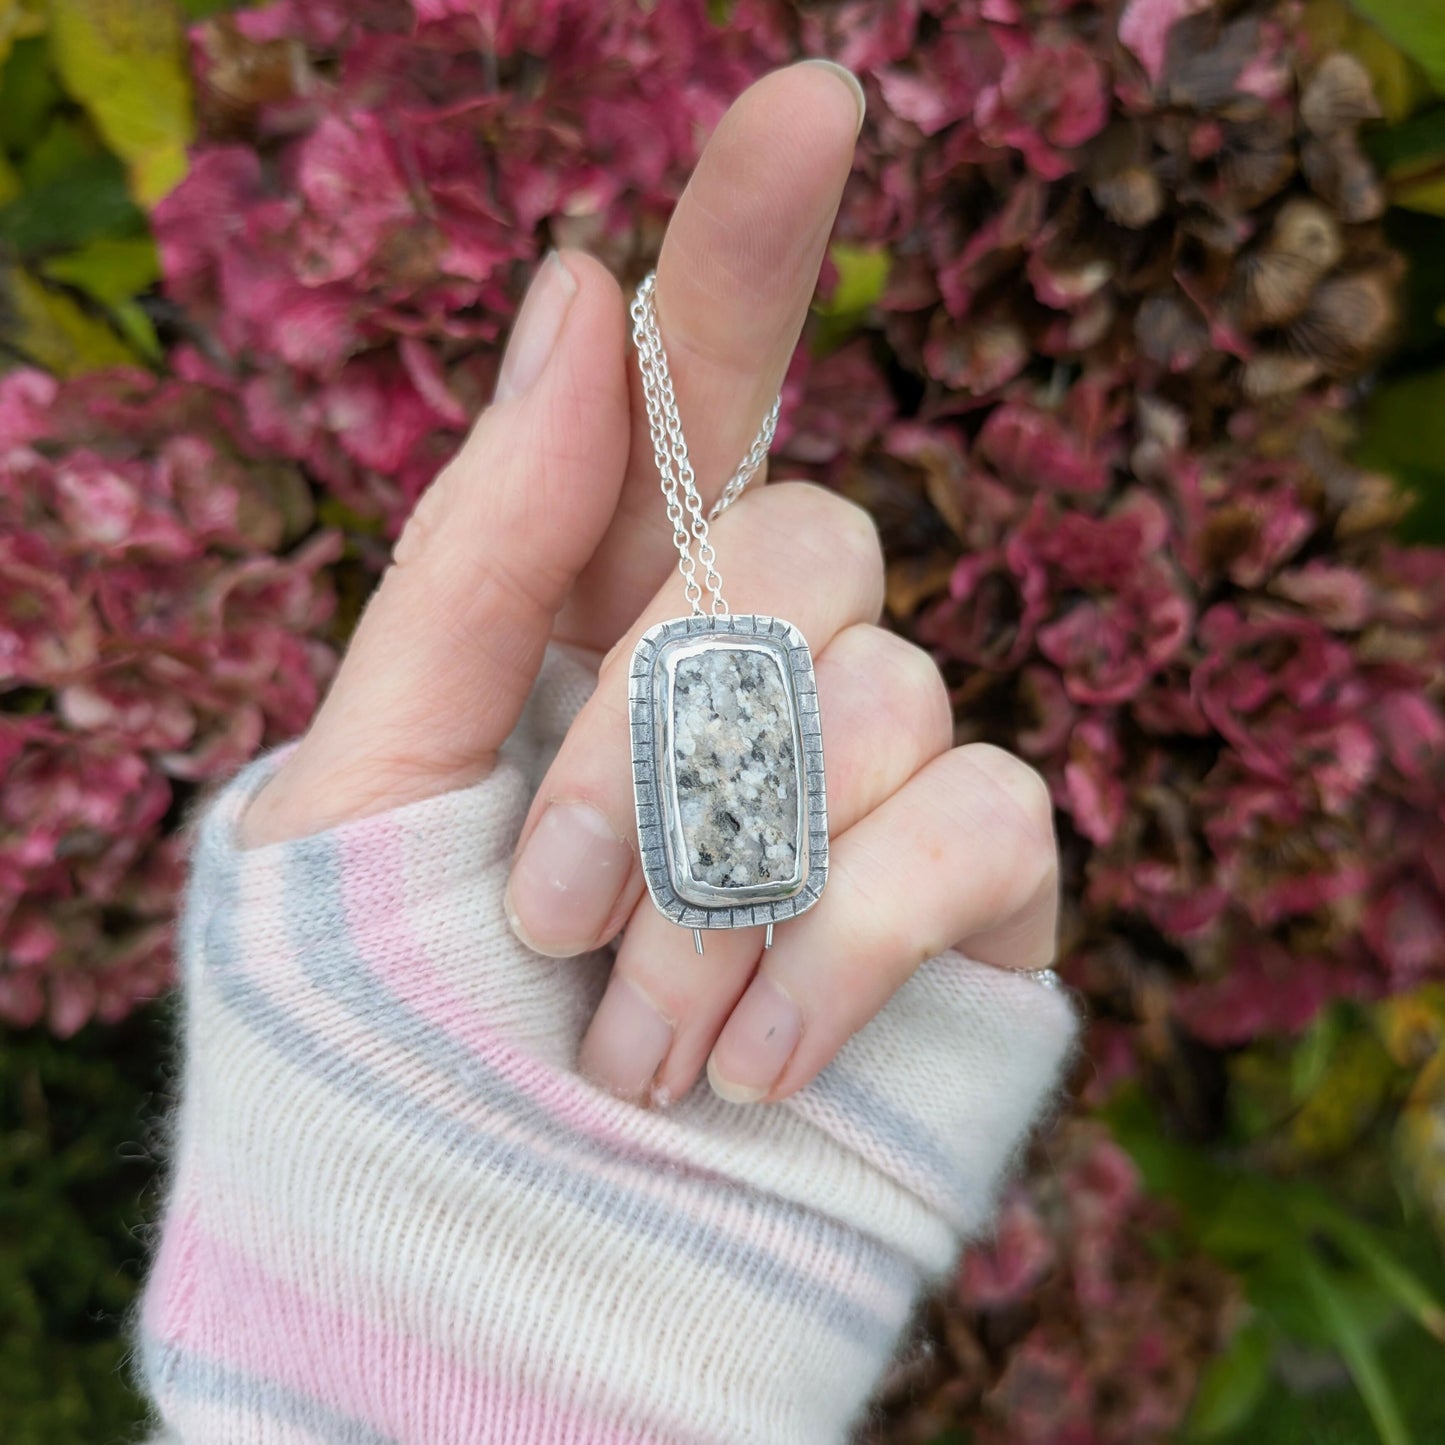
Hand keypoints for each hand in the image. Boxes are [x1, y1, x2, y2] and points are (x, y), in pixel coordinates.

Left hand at [241, 61, 1059, 1107]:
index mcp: (611, 613)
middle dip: (657, 724)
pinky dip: (844, 943)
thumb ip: (477, 544)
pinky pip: (989, 820)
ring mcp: (886, 780)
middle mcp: (768, 672)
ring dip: (724, 880)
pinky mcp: (981, 900)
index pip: (704, 391)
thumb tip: (570, 287)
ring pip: (889, 693)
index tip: (810, 97)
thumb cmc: (400, 1033)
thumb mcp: (369, 776)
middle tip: (542, 916)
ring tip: (628, 1045)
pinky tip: (753, 1063)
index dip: (754, 243)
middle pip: (805, 540)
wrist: (498, 1275)